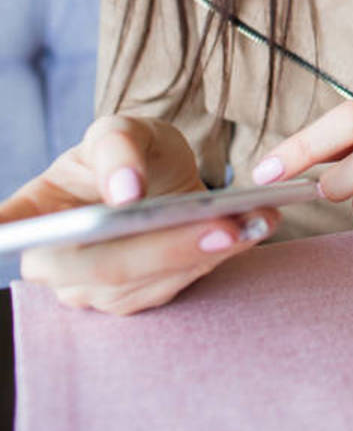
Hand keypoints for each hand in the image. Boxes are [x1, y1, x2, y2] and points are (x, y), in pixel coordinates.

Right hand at [0, 115, 279, 315]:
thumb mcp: (123, 130)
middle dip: (166, 248)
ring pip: (144, 284)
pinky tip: (250, 230)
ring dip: (202, 254)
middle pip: (102, 267)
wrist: (160, 176)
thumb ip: (118, 148)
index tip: (8, 230)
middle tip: (223, 225)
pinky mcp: (134, 300)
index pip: (11, 227)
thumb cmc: (131, 150)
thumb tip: (123, 191)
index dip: (8, 231)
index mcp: (38, 211)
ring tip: (250, 222)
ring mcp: (92, 290)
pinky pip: (173, 287)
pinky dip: (215, 257)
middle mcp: (55, 261)